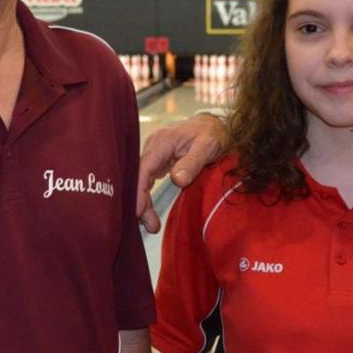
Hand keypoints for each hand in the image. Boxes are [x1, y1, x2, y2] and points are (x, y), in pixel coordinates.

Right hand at [136, 113, 225, 232]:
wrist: (214, 125)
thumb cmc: (211, 134)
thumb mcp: (207, 147)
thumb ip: (192, 163)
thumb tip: (177, 180)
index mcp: (162, 142)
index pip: (144, 168)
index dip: (139, 190)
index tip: (138, 210)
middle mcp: (153, 147)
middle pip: (139, 176)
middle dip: (140, 202)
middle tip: (150, 226)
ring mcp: (154, 154)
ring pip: (141, 180)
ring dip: (143, 202)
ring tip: (151, 225)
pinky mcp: (157, 161)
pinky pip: (147, 180)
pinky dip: (146, 196)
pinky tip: (148, 212)